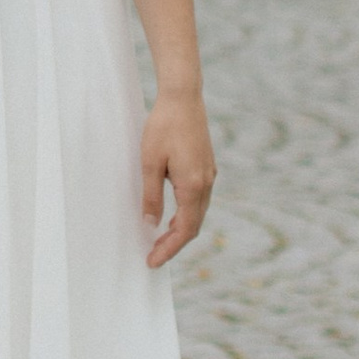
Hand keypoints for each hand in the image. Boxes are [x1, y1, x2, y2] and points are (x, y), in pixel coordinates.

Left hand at [141, 85, 213, 267]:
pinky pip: (198, 200)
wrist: (183, 97)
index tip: (153, 261)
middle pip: (193, 225)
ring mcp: (209, 175)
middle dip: (174, 243)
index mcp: (193, 186)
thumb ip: (151, 196)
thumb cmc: (163, 126)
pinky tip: (172, 215)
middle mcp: (206, 184)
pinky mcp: (206, 167)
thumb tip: (151, 224)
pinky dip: (186, 214)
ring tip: (159, 240)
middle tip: (153, 255)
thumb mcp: (150, 162)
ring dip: (180, 229)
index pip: (184, 230)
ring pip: (197, 213)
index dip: (169, 249)